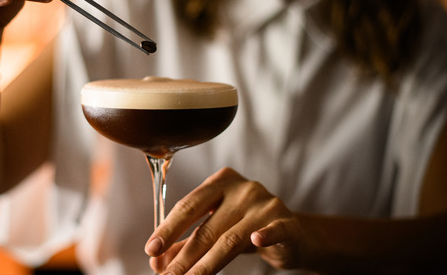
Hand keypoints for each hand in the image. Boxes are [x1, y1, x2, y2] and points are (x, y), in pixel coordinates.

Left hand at [145, 167, 312, 273]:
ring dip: (206, 265)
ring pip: (231, 238)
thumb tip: (158, 261)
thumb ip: (187, 241)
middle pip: (207, 226)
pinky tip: (256, 241)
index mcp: (221, 182)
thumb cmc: (247, 228)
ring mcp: (266, 204)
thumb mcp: (217, 230)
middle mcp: (243, 189)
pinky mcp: (287, 222)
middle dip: (184, 256)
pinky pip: (274, 230)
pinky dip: (265, 235)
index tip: (151, 249)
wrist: (294, 235)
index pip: (189, 206)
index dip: (168, 229)